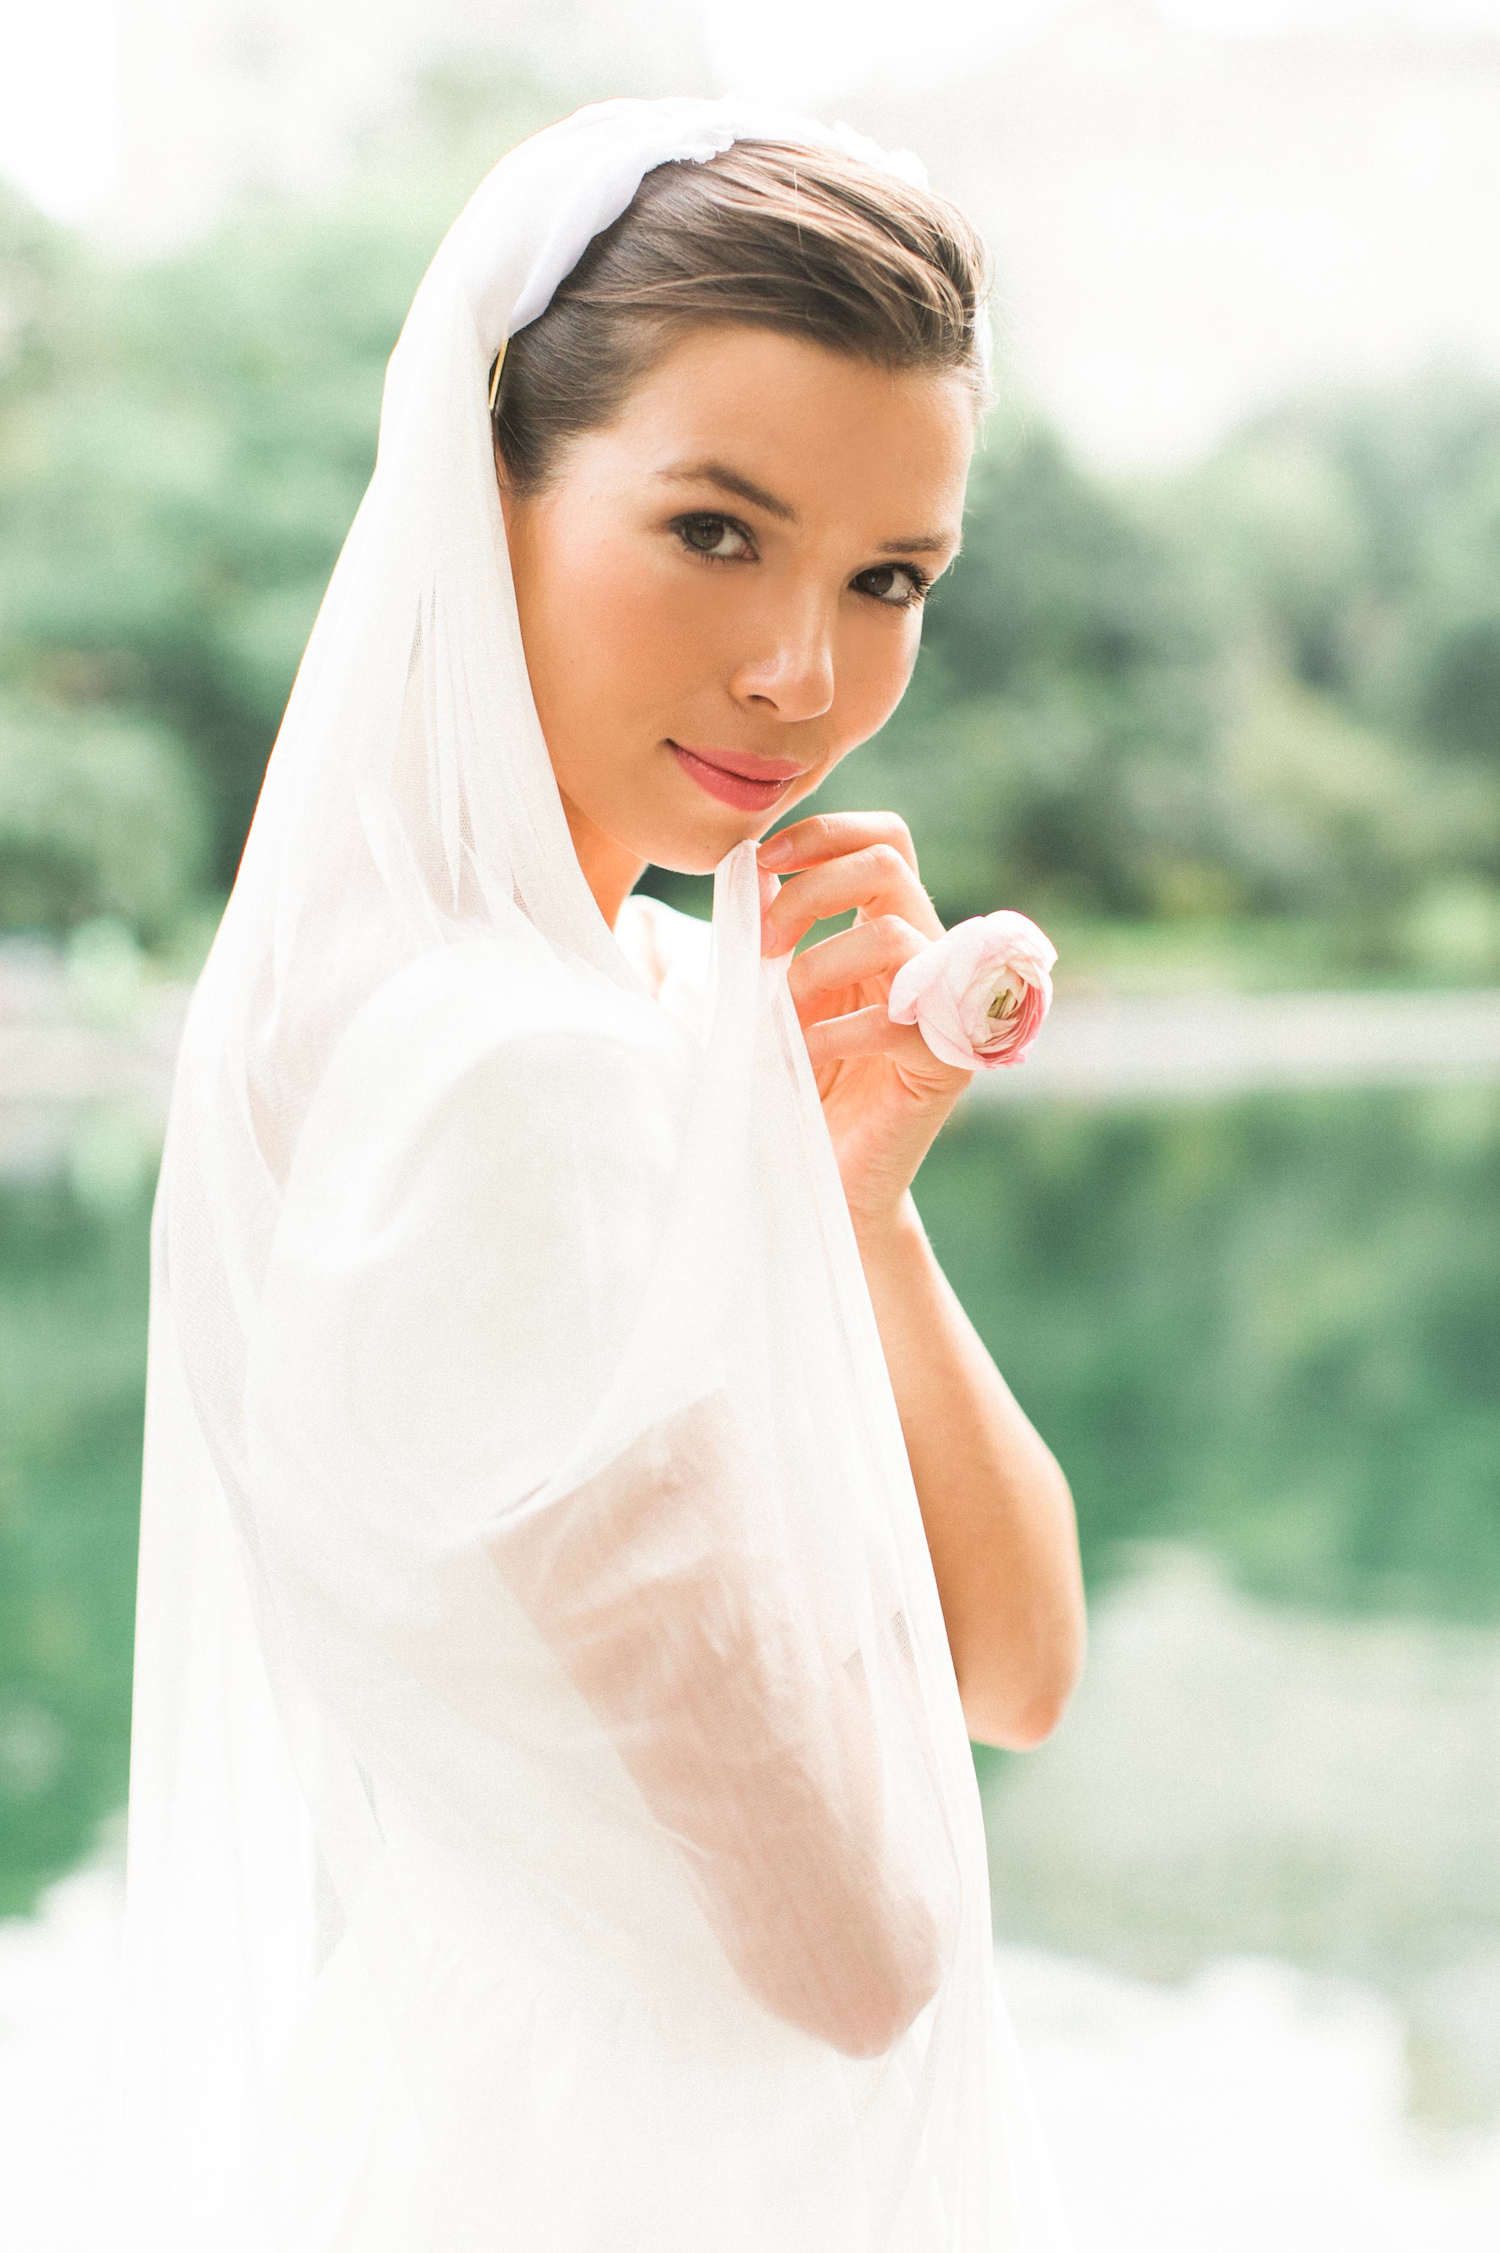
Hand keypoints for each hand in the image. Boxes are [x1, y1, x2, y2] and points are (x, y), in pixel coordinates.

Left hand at [756, 812, 971, 1237]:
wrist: (826, 1184)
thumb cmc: (792, 1091)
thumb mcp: (771, 999)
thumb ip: (771, 939)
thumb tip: (752, 871)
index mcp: (887, 932)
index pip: (884, 840)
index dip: (824, 834)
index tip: (759, 864)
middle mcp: (927, 959)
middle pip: (887, 865)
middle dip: (808, 891)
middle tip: (761, 943)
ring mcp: (946, 1008)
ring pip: (892, 934)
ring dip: (815, 968)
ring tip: (783, 1020)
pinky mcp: (945, 1063)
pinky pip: (893, 1018)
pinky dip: (830, 1032)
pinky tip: (801, 1060)